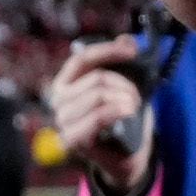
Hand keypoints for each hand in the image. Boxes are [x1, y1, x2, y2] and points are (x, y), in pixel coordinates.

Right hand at [50, 40, 153, 195]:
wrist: (126, 156)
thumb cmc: (123, 120)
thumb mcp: (125, 88)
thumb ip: (123, 64)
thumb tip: (126, 39)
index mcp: (66, 83)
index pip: (82, 59)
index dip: (108, 51)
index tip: (132, 51)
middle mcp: (58, 100)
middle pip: (96, 78)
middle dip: (124, 84)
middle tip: (137, 97)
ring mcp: (63, 120)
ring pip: (99, 95)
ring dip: (124, 99)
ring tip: (133, 107)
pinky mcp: (72, 139)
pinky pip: (97, 117)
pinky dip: (117, 111)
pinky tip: (128, 112)